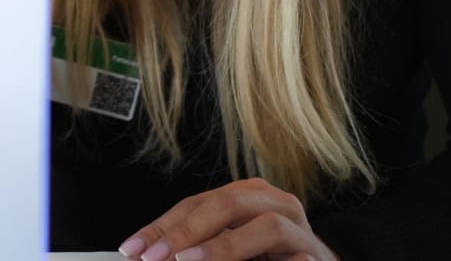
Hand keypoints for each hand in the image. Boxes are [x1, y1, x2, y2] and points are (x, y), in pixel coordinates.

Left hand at [119, 179, 338, 260]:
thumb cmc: (268, 257)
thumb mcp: (230, 247)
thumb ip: (196, 248)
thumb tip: (147, 254)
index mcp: (245, 196)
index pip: (195, 204)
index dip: (161, 227)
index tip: (131, 249)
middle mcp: (273, 203)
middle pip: (227, 204)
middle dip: (186, 232)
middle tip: (156, 258)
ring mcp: (300, 228)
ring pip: (266, 226)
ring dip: (226, 247)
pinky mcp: (318, 256)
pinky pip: (301, 259)